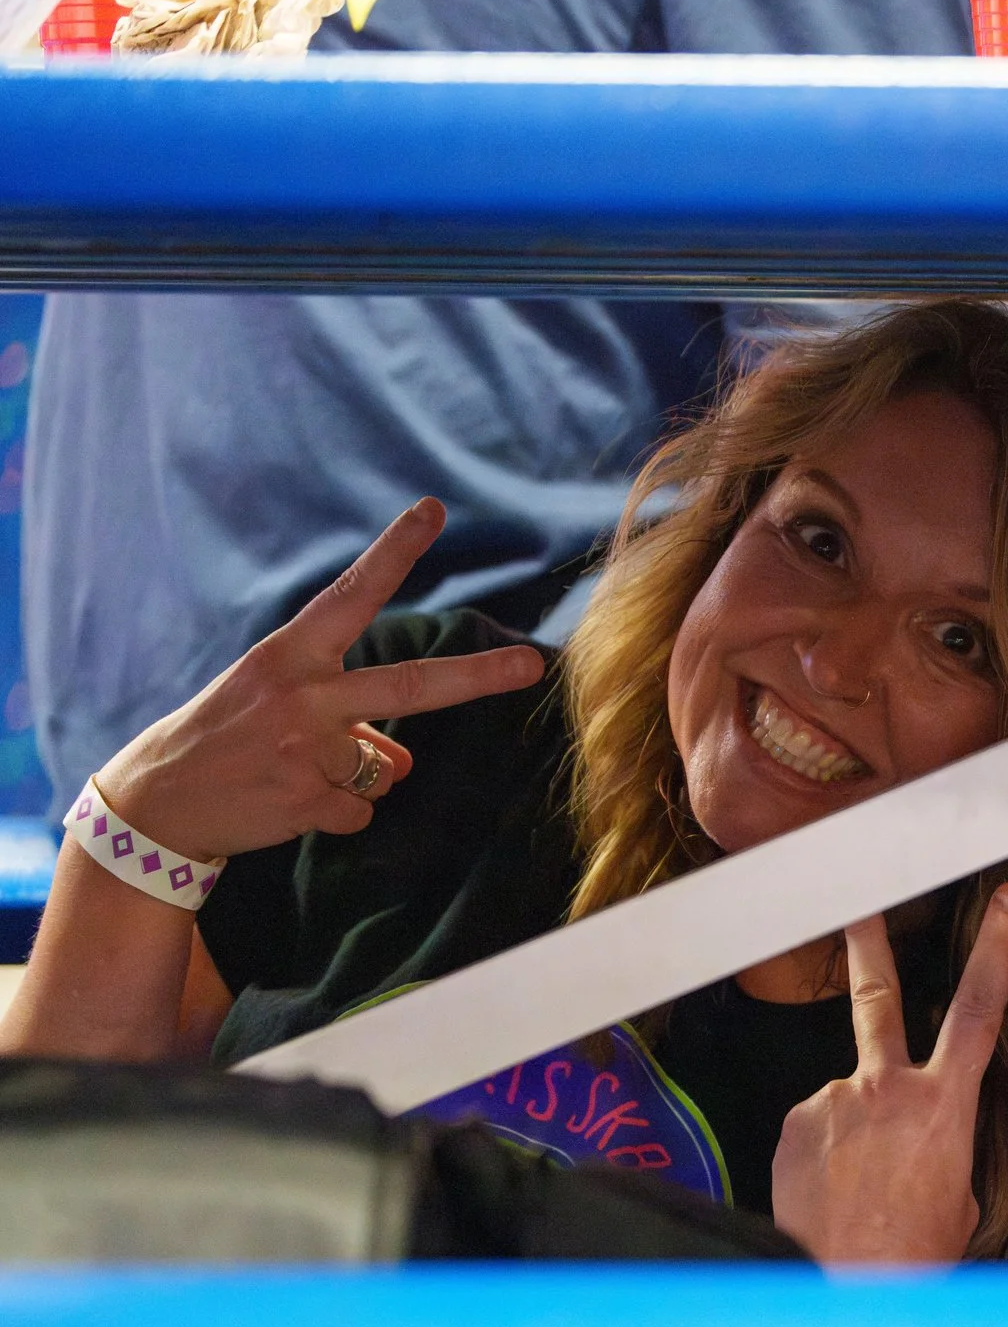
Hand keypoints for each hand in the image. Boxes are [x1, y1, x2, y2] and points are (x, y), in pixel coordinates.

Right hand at [94, 499, 546, 860]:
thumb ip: (350, 721)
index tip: (432, 511)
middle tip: (531, 665)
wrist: (158, 804)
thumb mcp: (280, 709)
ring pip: (383, 768)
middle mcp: (303, 696)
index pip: (350, 594)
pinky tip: (287, 806)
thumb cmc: (228, 741)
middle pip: (410, 684)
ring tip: (289, 775)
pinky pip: (360, 810)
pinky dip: (336, 814)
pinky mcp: (307, 800)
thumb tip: (405, 761)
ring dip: (353, 779)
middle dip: (478, 677)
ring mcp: (306, 750)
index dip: (393, 552)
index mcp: (290, 656)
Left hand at [772, 885, 1007, 1263]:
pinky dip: (822, 1158)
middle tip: (859, 908)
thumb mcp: (959, 1196)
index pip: (980, 1010)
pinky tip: (829, 1196)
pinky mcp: (793, 1124)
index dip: (996, 948)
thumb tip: (918, 1138)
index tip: (1004, 901)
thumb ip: (942, 1144)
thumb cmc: (914, 1254)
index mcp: (946, 1104)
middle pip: (879, 999)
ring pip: (846, 1102)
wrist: (845, 1291)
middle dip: (870, 947)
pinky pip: (814, 1131)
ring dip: (851, 1137)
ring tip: (854, 1196)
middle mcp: (886, 1088)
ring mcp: (834, 1101)